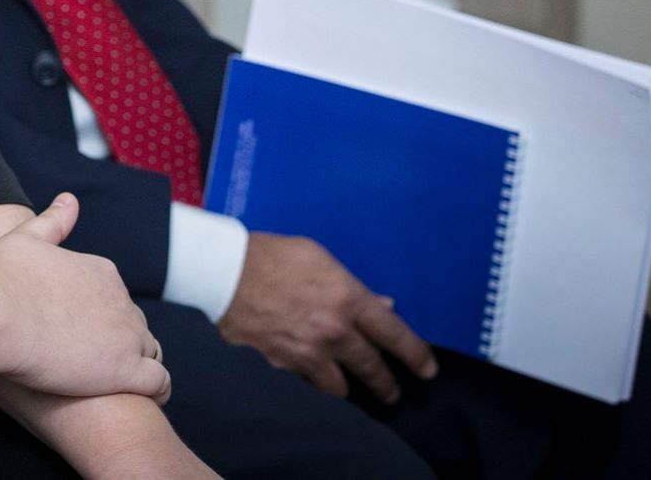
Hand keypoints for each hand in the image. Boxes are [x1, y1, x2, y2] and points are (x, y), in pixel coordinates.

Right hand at [0, 194, 170, 401]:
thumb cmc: (0, 277)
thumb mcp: (25, 238)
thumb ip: (53, 221)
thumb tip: (70, 199)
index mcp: (101, 272)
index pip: (114, 296)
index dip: (100, 314)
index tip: (79, 330)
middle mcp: (121, 300)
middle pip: (133, 323)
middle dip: (119, 339)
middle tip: (91, 359)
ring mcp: (127, 336)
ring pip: (150, 351)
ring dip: (139, 363)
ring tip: (118, 382)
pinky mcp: (126, 371)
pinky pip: (159, 382)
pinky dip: (157, 389)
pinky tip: (142, 397)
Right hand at [216, 232, 436, 403]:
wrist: (223, 272)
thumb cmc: (271, 256)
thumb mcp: (318, 259)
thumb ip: (352, 286)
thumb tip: (382, 304)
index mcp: (347, 299)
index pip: (395, 335)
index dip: (416, 355)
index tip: (427, 369)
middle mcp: (333, 331)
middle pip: (373, 369)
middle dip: (387, 385)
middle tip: (393, 393)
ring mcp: (308, 352)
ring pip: (341, 388)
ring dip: (348, 389)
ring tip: (351, 390)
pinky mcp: (282, 365)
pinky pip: (307, 384)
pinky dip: (313, 384)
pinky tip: (313, 381)